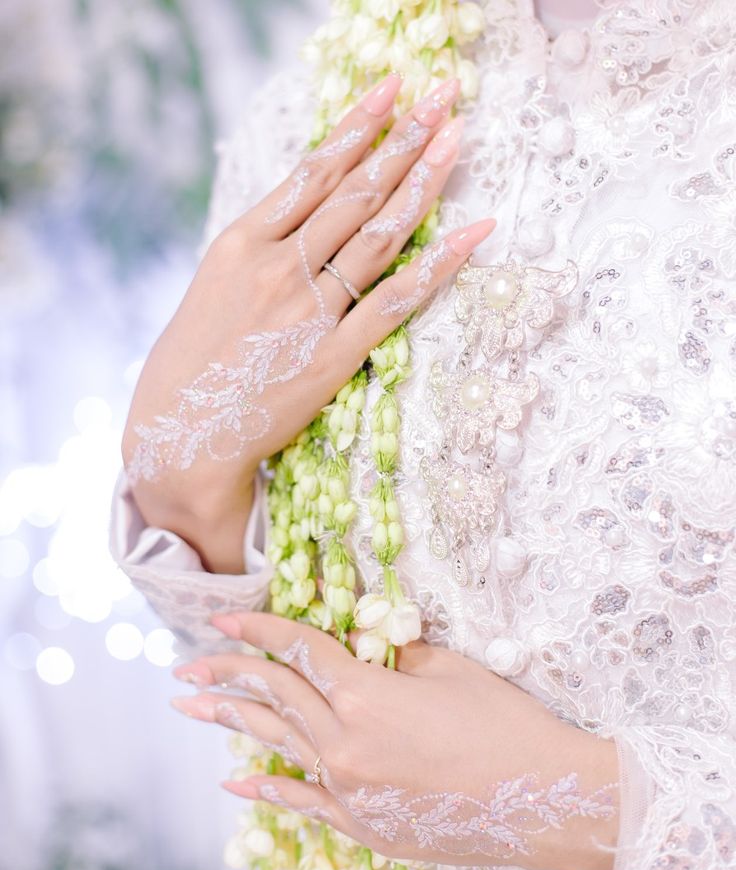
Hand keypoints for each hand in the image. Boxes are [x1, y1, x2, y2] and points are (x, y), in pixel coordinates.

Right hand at [122, 73, 495, 572]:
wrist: (182, 435)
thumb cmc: (194, 361)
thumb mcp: (215, 286)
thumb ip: (261, 247)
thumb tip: (307, 213)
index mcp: (241, 244)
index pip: (312, 171)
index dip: (358, 127)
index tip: (391, 91)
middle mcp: (277, 268)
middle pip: (354, 192)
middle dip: (404, 139)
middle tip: (443, 96)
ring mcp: (308, 311)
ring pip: (377, 234)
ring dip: (422, 182)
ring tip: (456, 139)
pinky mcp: (333, 355)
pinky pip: (396, 301)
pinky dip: (438, 265)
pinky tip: (472, 234)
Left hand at [171, 613, 619, 869]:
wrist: (547, 801)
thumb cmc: (506, 724)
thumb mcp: (449, 670)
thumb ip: (396, 654)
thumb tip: (368, 646)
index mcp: (365, 696)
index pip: (299, 651)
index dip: (259, 630)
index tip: (224, 619)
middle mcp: (344, 745)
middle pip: (275, 697)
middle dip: (228, 674)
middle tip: (188, 665)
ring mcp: (350, 791)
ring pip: (278, 745)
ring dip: (231, 723)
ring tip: (191, 707)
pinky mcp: (364, 826)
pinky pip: (303, 802)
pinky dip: (267, 788)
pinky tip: (236, 780)